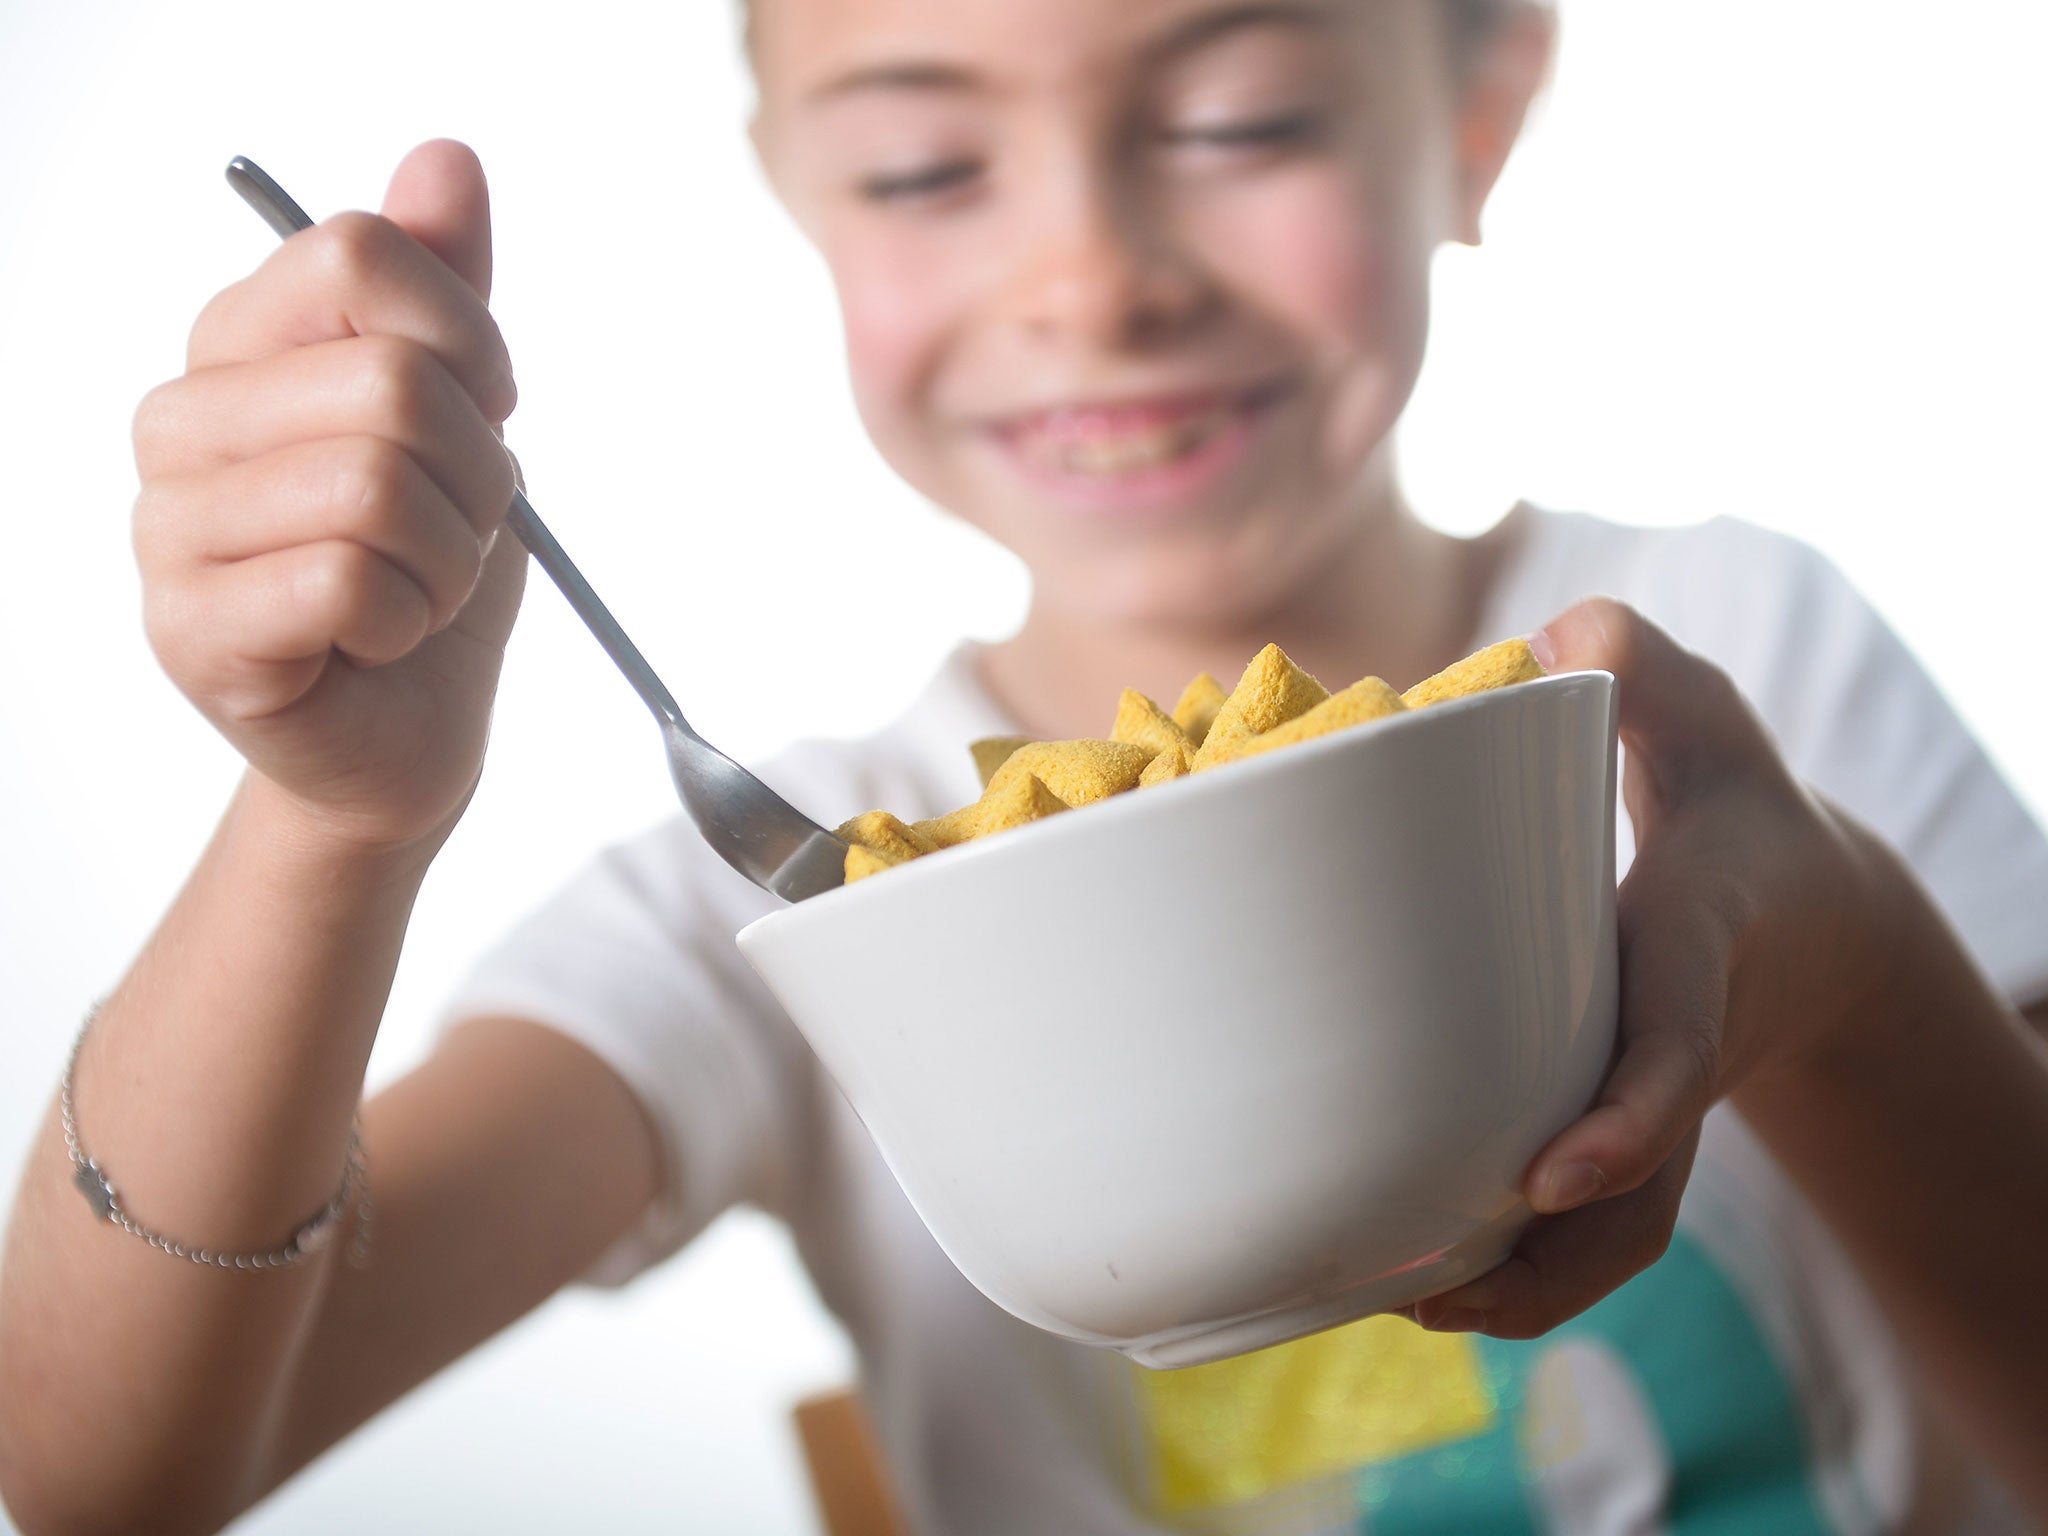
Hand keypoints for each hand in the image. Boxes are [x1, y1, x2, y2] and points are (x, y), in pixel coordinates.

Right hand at [132, 140, 525, 851]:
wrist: (406, 726)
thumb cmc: (426, 563)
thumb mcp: (463, 414)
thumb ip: (446, 288)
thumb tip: (445, 159)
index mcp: (240, 340)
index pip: (362, 253)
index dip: (468, 341)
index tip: (481, 412)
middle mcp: (182, 416)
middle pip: (391, 382)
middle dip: (477, 477)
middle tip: (456, 530)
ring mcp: (168, 524)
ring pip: (375, 486)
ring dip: (447, 558)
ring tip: (415, 588)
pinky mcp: (190, 629)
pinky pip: (348, 581)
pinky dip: (406, 618)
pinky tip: (375, 636)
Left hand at [1409, 598, 1904, 1335]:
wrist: (1806, 913)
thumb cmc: (1731, 804)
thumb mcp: (1705, 717)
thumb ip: (1646, 665)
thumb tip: (1560, 636)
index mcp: (1694, 949)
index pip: (1673, 1045)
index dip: (1625, 1117)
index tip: (1548, 1176)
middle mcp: (1680, 1047)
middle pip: (1640, 1188)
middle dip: (1547, 1254)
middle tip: (1425, 1286)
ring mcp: (1658, 1101)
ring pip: (1613, 1233)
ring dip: (1520, 1284)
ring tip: (1399, 1300)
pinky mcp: (1626, 1125)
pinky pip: (1591, 1227)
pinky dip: (1522, 1268)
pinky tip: (1419, 1281)